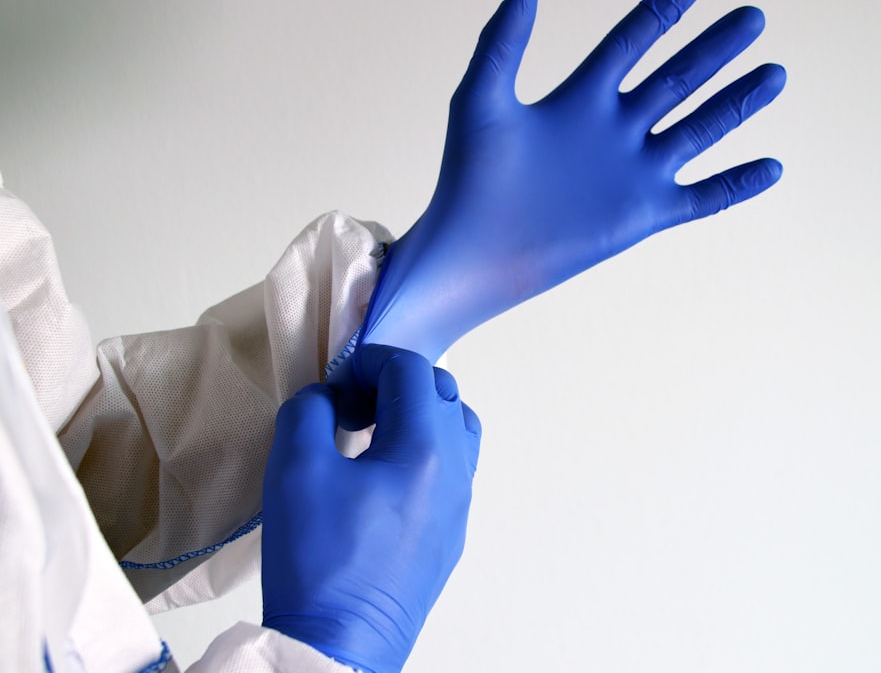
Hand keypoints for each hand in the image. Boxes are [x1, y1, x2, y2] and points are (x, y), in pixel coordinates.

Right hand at [262, 345, 480, 672]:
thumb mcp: (294, 469)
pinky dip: (423, 452)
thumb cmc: (320, 562)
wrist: (340, 644)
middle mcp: (455, 471)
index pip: (412, 370)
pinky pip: (451, 471)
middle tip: (351, 405)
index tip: (337, 383)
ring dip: (416, 416)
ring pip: (455, 431)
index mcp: (425, 448)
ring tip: (370, 435)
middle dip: (395, 384)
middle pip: (441, 393)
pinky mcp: (451, 534)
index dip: (370, 363)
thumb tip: (324, 397)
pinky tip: (381, 475)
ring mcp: (459, 505)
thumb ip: (308, 411)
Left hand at [359, 0, 785, 361]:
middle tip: (753, 18)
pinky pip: (702, 198)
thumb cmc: (468, 176)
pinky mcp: (643, 214)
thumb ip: (503, 41)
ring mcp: (633, 172)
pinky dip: (736, 185)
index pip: (632, 42)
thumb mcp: (482, 98)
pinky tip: (773, 167)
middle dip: (715, 50)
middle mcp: (615, 130)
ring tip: (775, 74)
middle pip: (677, 79)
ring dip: (737, 103)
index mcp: (581, 98)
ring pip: (699, 130)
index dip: (662, 12)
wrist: (475, 249)